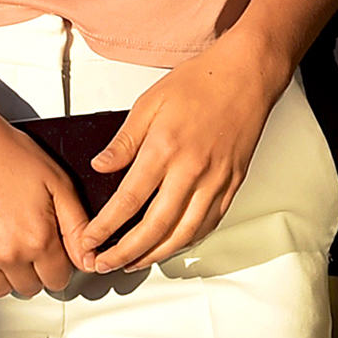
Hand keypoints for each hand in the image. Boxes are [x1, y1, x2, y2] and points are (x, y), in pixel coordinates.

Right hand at [0, 109, 87, 299]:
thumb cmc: (9, 154)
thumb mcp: (58, 182)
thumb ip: (77, 225)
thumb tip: (89, 260)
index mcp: (38, 238)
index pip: (58, 280)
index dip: (58, 264)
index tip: (51, 250)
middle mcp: (8, 254)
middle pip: (29, 287)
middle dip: (33, 268)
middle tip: (25, 239)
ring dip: (4, 273)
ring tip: (2, 242)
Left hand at [76, 31, 287, 273]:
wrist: (247, 74)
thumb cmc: (202, 81)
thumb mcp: (150, 101)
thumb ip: (125, 140)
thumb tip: (101, 166)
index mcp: (165, 148)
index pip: (128, 201)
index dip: (105, 227)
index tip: (89, 241)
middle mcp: (191, 170)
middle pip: (154, 228)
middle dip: (125, 252)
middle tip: (105, 264)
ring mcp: (215, 181)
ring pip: (183, 233)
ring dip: (155, 255)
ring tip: (134, 262)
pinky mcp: (232, 184)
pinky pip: (208, 223)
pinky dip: (187, 241)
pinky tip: (172, 245)